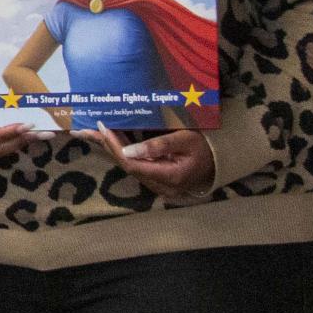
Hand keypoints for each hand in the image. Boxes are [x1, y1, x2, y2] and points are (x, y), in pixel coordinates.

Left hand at [94, 127, 213, 198]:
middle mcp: (163, 186)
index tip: (102, 126)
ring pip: (129, 166)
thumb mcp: (185, 139)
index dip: (114, 146)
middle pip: (127, 166)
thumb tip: (126, 151)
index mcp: (170, 177)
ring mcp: (161, 186)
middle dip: (107, 146)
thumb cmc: (207, 145)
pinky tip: (111, 140)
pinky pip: (136, 166)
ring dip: (112, 148)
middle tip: (88, 128)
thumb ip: (157, 145)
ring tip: (93, 132)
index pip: (132, 163)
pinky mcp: (159, 180)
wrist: (223, 158)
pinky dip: (123, 152)